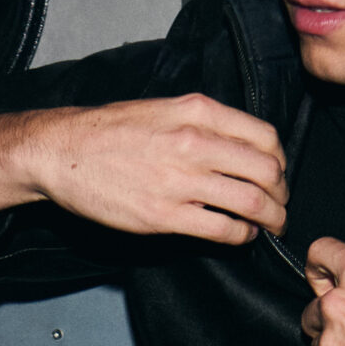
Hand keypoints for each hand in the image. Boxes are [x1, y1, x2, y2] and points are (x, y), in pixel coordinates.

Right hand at [0, 96, 287, 243]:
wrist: (63, 151)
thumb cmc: (110, 131)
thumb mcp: (163, 109)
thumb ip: (204, 124)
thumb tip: (239, 147)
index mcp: (198, 112)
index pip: (265, 137)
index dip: (280, 161)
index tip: (277, 175)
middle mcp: (195, 143)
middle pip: (267, 172)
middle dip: (281, 195)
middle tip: (279, 207)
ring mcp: (182, 181)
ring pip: (252, 203)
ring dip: (270, 219)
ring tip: (269, 226)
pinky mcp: (167, 215)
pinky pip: (224, 229)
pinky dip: (242, 236)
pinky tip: (240, 236)